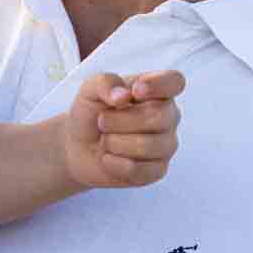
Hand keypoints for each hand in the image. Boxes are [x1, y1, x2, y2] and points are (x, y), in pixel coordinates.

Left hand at [63, 70, 184, 189]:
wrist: (78, 147)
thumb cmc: (92, 112)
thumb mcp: (90, 89)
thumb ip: (105, 83)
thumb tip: (123, 95)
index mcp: (157, 91)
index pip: (175, 82)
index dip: (158, 85)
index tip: (135, 91)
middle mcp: (168, 116)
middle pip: (159, 116)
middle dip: (121, 120)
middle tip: (102, 121)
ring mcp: (166, 145)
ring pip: (148, 145)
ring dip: (115, 142)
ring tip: (105, 139)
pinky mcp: (157, 171)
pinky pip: (138, 170)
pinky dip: (114, 163)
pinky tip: (108, 157)